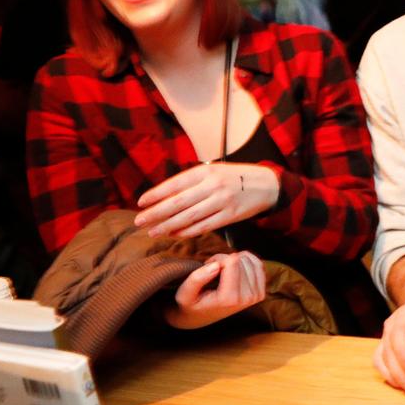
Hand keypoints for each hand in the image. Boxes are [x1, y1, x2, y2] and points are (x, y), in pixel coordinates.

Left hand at [135, 162, 278, 237]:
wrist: (265, 184)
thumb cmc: (233, 177)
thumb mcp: (213, 171)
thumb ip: (192, 181)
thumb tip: (163, 197)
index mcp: (205, 171)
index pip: (175, 184)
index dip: (156, 194)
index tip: (141, 203)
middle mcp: (213, 185)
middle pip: (179, 202)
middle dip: (157, 213)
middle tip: (140, 221)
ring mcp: (222, 201)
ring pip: (190, 216)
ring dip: (169, 226)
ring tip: (154, 232)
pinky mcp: (230, 215)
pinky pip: (205, 225)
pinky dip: (188, 231)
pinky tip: (176, 234)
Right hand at [163, 251, 266, 329]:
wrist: (201, 317)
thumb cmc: (192, 304)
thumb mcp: (185, 294)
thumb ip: (196, 279)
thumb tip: (216, 265)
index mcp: (230, 299)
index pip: (232, 261)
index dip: (217, 258)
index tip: (208, 267)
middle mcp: (247, 299)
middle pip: (241, 260)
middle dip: (226, 259)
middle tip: (214, 270)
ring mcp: (256, 296)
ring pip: (250, 261)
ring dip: (235, 260)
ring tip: (222, 271)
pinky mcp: (260, 293)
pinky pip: (259, 266)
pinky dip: (247, 261)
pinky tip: (235, 268)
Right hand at [373, 291, 404, 398]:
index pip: (400, 330)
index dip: (403, 351)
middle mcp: (394, 322)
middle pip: (389, 349)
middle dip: (400, 373)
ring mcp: (387, 334)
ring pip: (382, 357)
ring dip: (394, 377)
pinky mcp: (386, 345)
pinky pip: (380, 361)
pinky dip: (389, 375)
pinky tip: (402, 387)